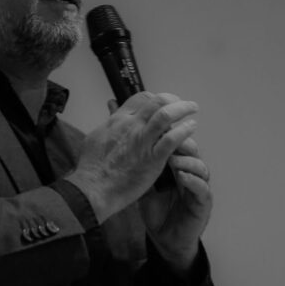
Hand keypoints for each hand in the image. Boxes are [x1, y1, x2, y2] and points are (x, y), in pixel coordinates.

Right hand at [64, 92, 198, 222]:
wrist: (93, 188)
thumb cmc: (91, 168)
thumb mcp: (95, 137)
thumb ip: (108, 123)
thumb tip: (111, 111)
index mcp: (118, 120)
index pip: (140, 98)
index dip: (154, 97)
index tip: (162, 102)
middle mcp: (131, 126)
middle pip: (156, 101)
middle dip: (172, 99)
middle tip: (182, 103)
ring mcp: (142, 141)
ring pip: (165, 115)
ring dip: (182, 109)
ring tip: (193, 109)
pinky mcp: (152, 159)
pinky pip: (171, 139)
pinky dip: (183, 131)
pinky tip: (190, 128)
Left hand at [140, 133, 212, 273]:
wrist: (164, 238)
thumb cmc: (156, 208)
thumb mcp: (144, 183)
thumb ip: (140, 164)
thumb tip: (125, 142)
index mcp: (178, 164)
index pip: (178, 142)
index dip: (170, 133)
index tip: (156, 127)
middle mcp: (191, 172)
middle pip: (192, 149)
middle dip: (180, 142)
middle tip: (167, 138)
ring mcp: (199, 187)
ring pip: (200, 166)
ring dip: (186, 161)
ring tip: (172, 159)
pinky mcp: (203, 203)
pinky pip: (202, 188)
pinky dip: (192, 180)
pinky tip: (181, 177)